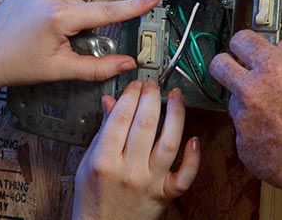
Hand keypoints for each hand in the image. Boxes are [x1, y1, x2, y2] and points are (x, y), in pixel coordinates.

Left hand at [0, 0, 159, 84]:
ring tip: (46, 37)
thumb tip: (127, 64)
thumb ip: (97, 68)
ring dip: (71, 20)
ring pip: (74, 5)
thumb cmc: (18, 65)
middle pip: (88, 11)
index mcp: (60, 17)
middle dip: (85, 28)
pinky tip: (39, 26)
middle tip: (63, 47)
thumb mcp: (60, 70)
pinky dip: (58, 12)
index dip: (133, 7)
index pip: (106, 12)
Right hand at [73, 81, 200, 219]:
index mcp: (104, 160)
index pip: (121, 118)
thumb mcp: (87, 161)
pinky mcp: (165, 193)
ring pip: (169, 143)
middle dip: (151, 97)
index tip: (134, 85)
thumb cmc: (92, 196)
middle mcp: (129, 170)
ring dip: (175, 115)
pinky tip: (193, 138)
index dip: (131, 95)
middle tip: (152, 85)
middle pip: (146, 124)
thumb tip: (112, 101)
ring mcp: (150, 182)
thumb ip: (103, 130)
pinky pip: (185, 175)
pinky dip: (193, 157)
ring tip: (175, 96)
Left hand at [209, 30, 281, 218]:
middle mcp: (252, 90)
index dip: (243, 41)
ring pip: (233, 101)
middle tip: (236, 70)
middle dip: (225, 64)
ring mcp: (243, 118)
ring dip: (247, 104)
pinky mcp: (241, 143)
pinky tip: (276, 136)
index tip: (244, 46)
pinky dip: (254, 131)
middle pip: (218, 65)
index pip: (241, 39)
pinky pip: (242, 130)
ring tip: (276, 116)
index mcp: (274, 69)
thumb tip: (281, 51)